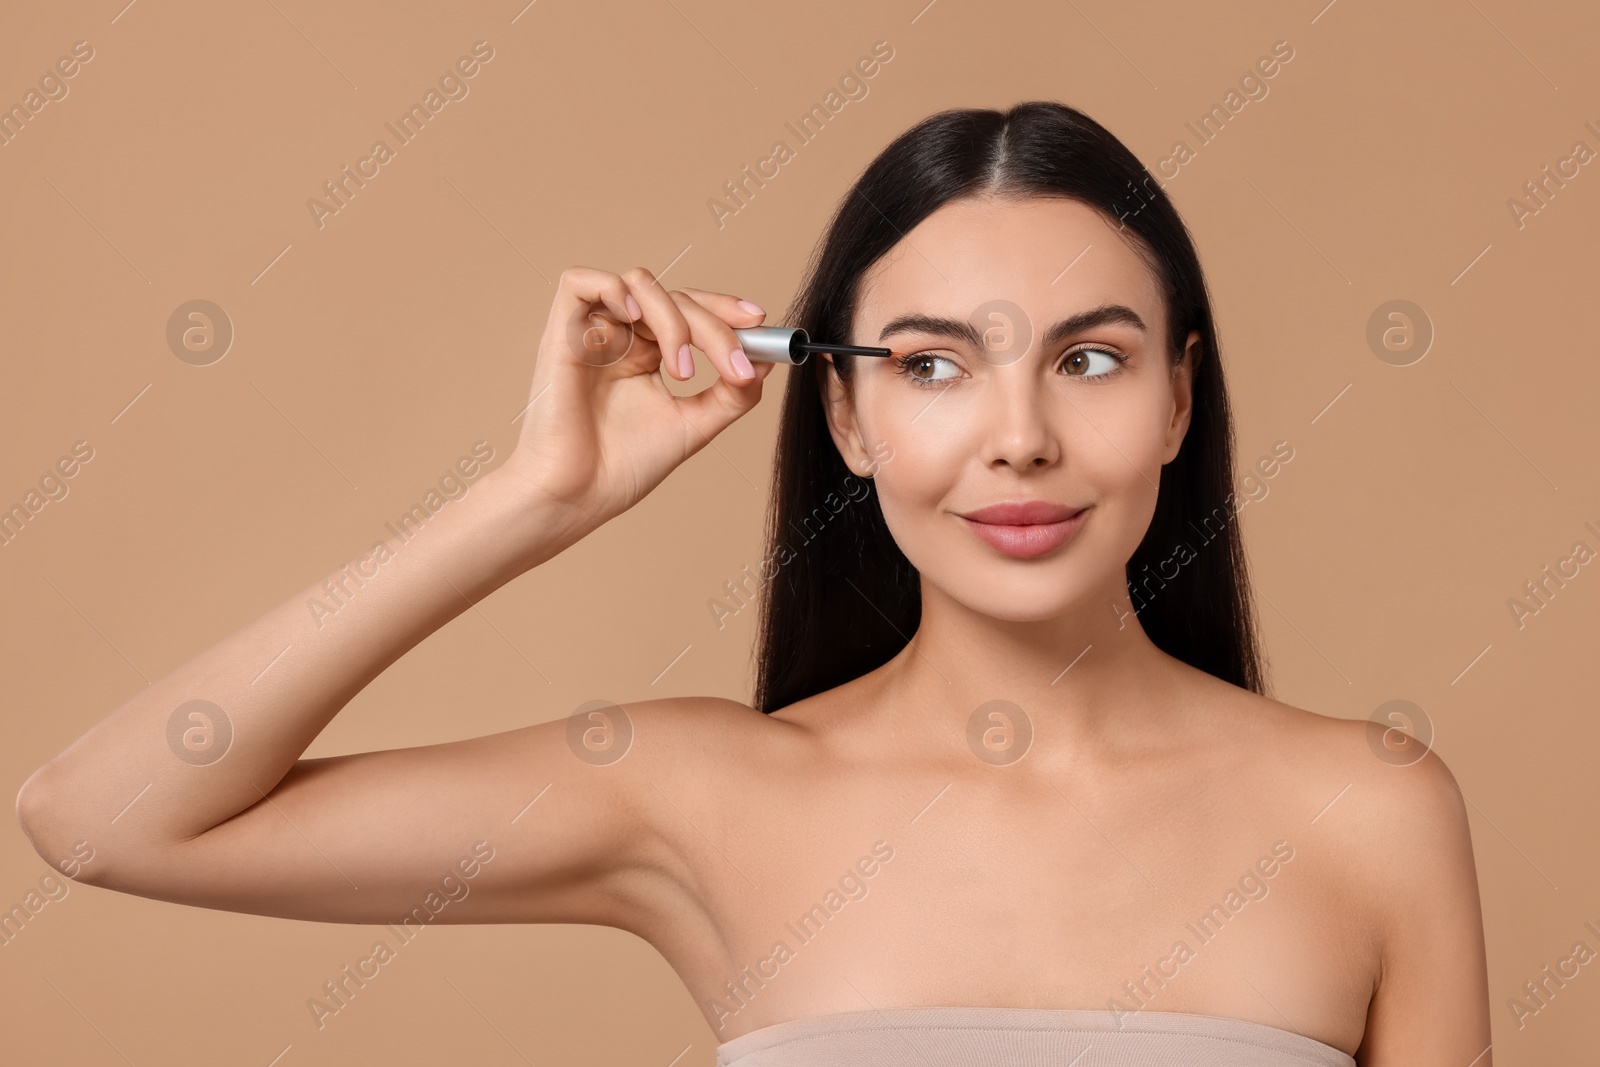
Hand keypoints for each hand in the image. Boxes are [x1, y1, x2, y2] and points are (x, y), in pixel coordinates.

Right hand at [503, 265, 775, 533]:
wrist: (579, 497)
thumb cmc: (623, 468)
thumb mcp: (694, 425)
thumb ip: (731, 394)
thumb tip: (765, 360)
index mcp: (647, 355)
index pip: (689, 311)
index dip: (723, 308)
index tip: (758, 321)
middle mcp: (621, 339)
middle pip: (674, 297)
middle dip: (713, 325)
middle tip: (733, 365)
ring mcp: (592, 334)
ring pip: (640, 284)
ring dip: (674, 318)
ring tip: (682, 370)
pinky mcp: (561, 334)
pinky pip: (580, 282)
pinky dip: (615, 289)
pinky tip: (636, 321)